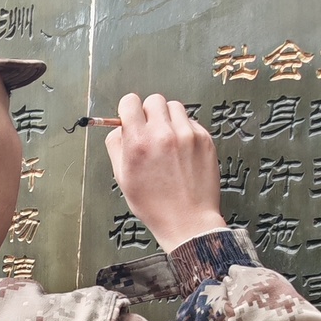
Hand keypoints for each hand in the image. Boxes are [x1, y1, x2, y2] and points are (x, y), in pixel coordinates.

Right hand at [103, 93, 226, 253]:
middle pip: (153, 100)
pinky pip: (190, 121)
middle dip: (149, 113)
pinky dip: (184, 130)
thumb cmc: (154, 204)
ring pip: (174, 107)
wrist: (188, 220)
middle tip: (150, 131)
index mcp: (139, 142)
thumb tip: (118, 127)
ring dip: (168, 118)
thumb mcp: (123, 177)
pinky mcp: (204, 139)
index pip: (130, 102)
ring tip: (167, 140)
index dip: (128, 110)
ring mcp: (187, 134)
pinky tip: (181, 150)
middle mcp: (163, 133)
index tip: (130, 118)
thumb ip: (116, 146)